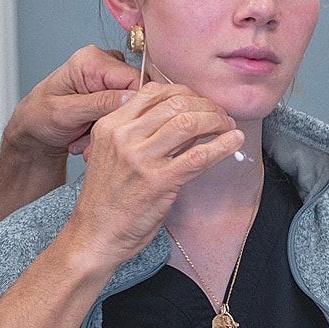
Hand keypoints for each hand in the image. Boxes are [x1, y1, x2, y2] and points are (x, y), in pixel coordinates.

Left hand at [3, 46, 140, 159]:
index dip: (133, 106)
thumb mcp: (66, 113)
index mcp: (92, 59)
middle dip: (115, 121)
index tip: (118, 128)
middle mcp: (104, 63)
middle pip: (134, 94)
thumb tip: (131, 98)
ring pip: (129, 108)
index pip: (134, 78)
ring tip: (83, 138)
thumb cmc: (40, 116)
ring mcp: (109, 78)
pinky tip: (87, 134)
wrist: (32, 128)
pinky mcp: (112, 93)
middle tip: (93, 138)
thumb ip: (99, 104)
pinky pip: (122, 114)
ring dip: (109, 129)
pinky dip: (107, 129)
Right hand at [66, 79, 244, 268]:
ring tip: (227, 127)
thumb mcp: (110, 154)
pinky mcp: (159, 182)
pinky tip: (234, 141)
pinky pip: (199, 155)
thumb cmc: (105, 200)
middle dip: (206, 106)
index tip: (199, 103)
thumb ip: (136, 133)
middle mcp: (123, 137)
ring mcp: (140, 158)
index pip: (154, 92)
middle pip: (176, 103)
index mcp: (110, 126)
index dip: (185, 93)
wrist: (94, 236)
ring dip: (216, 121)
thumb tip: (177, 116)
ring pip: (189, 122)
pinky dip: (223, 145)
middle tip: (220, 116)